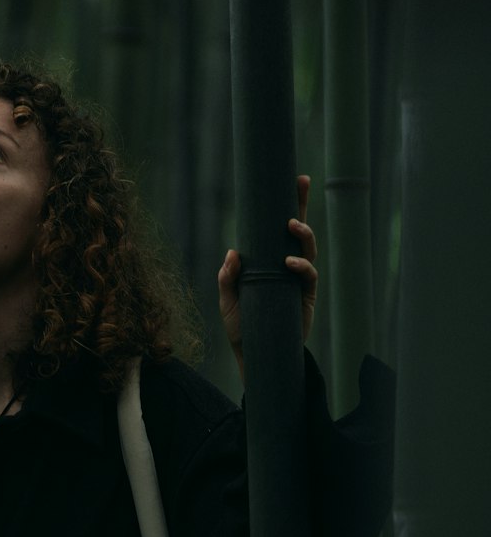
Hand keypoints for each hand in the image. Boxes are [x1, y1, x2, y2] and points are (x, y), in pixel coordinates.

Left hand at [218, 175, 318, 381]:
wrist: (254, 355)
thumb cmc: (242, 326)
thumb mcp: (228, 301)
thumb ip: (228, 278)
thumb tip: (233, 252)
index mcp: (269, 261)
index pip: (278, 229)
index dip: (286, 206)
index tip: (290, 181)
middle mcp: (287, 266)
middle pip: (299, 231)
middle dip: (301, 204)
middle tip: (301, 183)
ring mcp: (298, 281)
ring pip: (308, 249)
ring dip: (302, 234)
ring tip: (292, 224)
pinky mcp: (305, 297)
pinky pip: (308, 276)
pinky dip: (300, 266)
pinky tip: (289, 262)